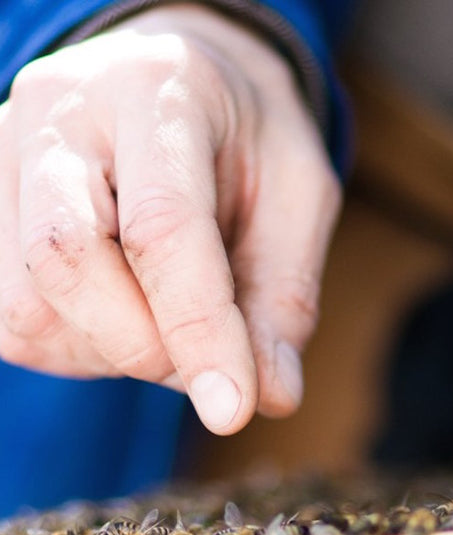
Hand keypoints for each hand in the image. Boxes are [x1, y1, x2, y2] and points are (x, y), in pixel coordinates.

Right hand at [0, 4, 340, 433]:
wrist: (188, 80)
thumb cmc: (251, 141)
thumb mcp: (298, 198)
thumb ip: (284, 296)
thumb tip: (271, 397)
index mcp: (157, 93)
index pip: (162, 228)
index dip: (198, 332)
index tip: (232, 411)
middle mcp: (60, 113)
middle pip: (66, 262)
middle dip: (144, 346)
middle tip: (205, 356)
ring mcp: (5, 157)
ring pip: (26, 305)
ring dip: (111, 351)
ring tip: (168, 319)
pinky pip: (9, 319)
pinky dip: (77, 348)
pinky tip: (124, 316)